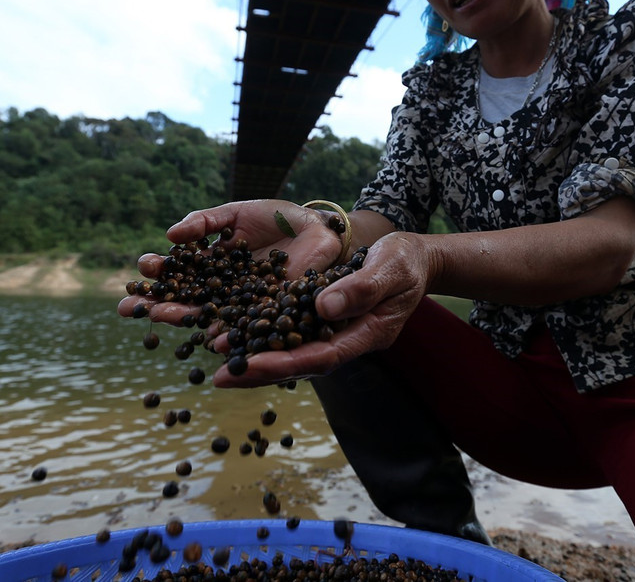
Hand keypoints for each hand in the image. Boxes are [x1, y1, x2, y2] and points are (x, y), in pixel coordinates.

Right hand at [116, 199, 344, 324]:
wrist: (318, 228)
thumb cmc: (276, 219)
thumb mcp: (235, 213)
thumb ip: (205, 222)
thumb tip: (170, 234)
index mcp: (212, 265)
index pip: (178, 273)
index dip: (157, 274)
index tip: (140, 270)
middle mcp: (222, 289)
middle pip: (185, 299)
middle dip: (156, 302)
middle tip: (128, 305)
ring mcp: (242, 303)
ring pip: (207, 315)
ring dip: (183, 317)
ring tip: (160, 316)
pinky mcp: (267, 313)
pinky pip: (244, 326)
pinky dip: (227, 333)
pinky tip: (209, 338)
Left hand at [211, 232, 431, 387]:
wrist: (414, 258)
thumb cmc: (406, 260)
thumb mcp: (390, 267)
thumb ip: (362, 288)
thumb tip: (323, 307)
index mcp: (367, 334)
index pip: (322, 356)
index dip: (285, 364)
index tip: (251, 365)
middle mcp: (348, 339)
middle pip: (301, 363)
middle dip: (261, 371)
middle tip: (221, 377)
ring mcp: (337, 331)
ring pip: (294, 351)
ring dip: (258, 358)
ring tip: (220, 359)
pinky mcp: (326, 319)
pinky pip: (294, 333)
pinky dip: (266, 335)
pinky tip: (238, 333)